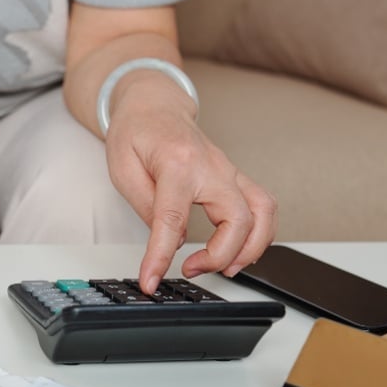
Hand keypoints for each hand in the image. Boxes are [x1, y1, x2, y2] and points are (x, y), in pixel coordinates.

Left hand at [105, 81, 276, 292]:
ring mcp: (229, 171)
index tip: (152, 279)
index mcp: (177, 164)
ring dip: (251, 248)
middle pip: (237, 218)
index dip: (161, 256)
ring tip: (226, 268)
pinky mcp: (235, 178)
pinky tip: (241, 250)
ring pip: (264, 212)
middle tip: (191, 269)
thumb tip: (168, 242)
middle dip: (220, 255)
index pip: (173, 219)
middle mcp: (212, 167)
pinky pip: (263, 208)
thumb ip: (145, 207)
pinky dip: (259, 234)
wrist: (154, 107)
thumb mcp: (123, 169)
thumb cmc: (137, 132)